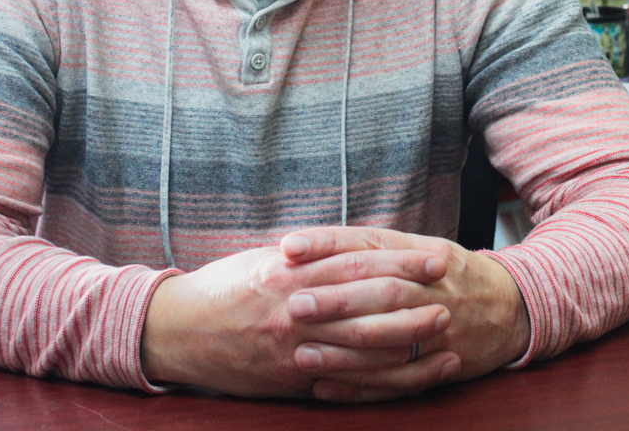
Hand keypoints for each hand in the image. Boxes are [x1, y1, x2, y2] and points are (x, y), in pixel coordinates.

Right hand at [140, 240, 452, 397]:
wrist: (177, 330)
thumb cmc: (224, 288)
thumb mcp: (266, 260)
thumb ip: (312, 256)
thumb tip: (357, 248)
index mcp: (292, 269)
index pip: (359, 261)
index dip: (402, 261)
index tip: (435, 258)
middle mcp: (295, 306)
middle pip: (369, 303)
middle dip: (415, 300)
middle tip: (451, 296)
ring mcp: (294, 345)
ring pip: (363, 343)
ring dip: (408, 338)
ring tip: (443, 332)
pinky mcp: (290, 376)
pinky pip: (344, 379)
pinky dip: (380, 377)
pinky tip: (409, 373)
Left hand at [282, 227, 531, 402]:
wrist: (514, 306)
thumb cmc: (451, 275)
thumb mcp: (423, 248)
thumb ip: (373, 248)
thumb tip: (307, 246)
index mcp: (424, 252)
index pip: (371, 243)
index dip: (329, 244)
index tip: (290, 247)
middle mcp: (433, 287)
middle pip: (381, 291)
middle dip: (336, 299)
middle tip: (294, 305)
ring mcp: (441, 327)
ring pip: (389, 340)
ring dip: (343, 350)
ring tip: (301, 355)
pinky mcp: (443, 363)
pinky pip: (398, 380)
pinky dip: (360, 387)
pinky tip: (325, 388)